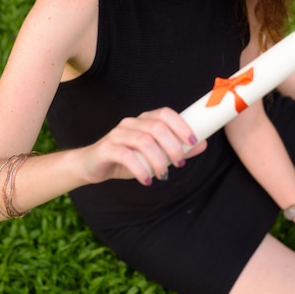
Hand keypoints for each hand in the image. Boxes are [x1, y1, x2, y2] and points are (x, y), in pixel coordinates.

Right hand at [81, 107, 206, 185]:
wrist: (92, 165)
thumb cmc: (125, 158)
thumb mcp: (154, 154)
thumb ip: (176, 148)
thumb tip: (202, 143)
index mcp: (143, 120)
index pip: (165, 113)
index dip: (181, 125)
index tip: (193, 141)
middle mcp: (131, 123)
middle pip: (156, 127)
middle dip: (172, 146)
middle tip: (179, 164)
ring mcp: (117, 134)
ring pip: (143, 141)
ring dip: (158, 160)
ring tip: (163, 175)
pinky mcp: (107, 148)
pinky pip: (126, 155)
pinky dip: (140, 169)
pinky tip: (147, 180)